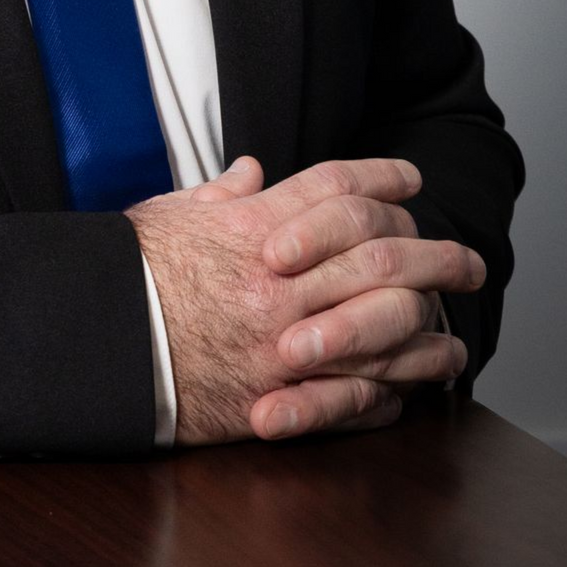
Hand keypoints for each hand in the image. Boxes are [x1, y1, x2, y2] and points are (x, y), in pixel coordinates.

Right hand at [128, 156, 484, 446]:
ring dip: (431, 321)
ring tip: (452, 321)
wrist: (102, 343)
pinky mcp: (286, 393)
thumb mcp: (168, 216)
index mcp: (253, 228)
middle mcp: (281, 280)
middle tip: (463, 259)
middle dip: (433, 253)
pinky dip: (399, 381)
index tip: (410, 178)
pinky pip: (366, 388)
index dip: (382, 176)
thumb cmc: (129, 277)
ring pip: (390, 322)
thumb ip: (219, 194)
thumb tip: (252, 172)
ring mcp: (289, 339)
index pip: (338, 187)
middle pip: (383, 254)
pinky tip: (415, 376)